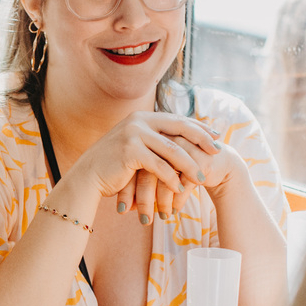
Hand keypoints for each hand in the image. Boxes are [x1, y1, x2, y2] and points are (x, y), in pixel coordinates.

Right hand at [62, 112, 232, 225]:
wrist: (88, 176)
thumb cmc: (114, 166)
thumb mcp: (136, 147)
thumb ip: (154, 141)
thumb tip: (180, 143)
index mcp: (143, 116)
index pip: (177, 119)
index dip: (198, 128)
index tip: (216, 136)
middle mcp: (139, 120)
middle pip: (179, 128)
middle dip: (201, 140)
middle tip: (218, 151)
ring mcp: (134, 133)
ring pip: (171, 150)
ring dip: (189, 165)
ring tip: (202, 178)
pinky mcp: (130, 150)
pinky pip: (158, 166)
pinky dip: (171, 178)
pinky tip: (180, 188)